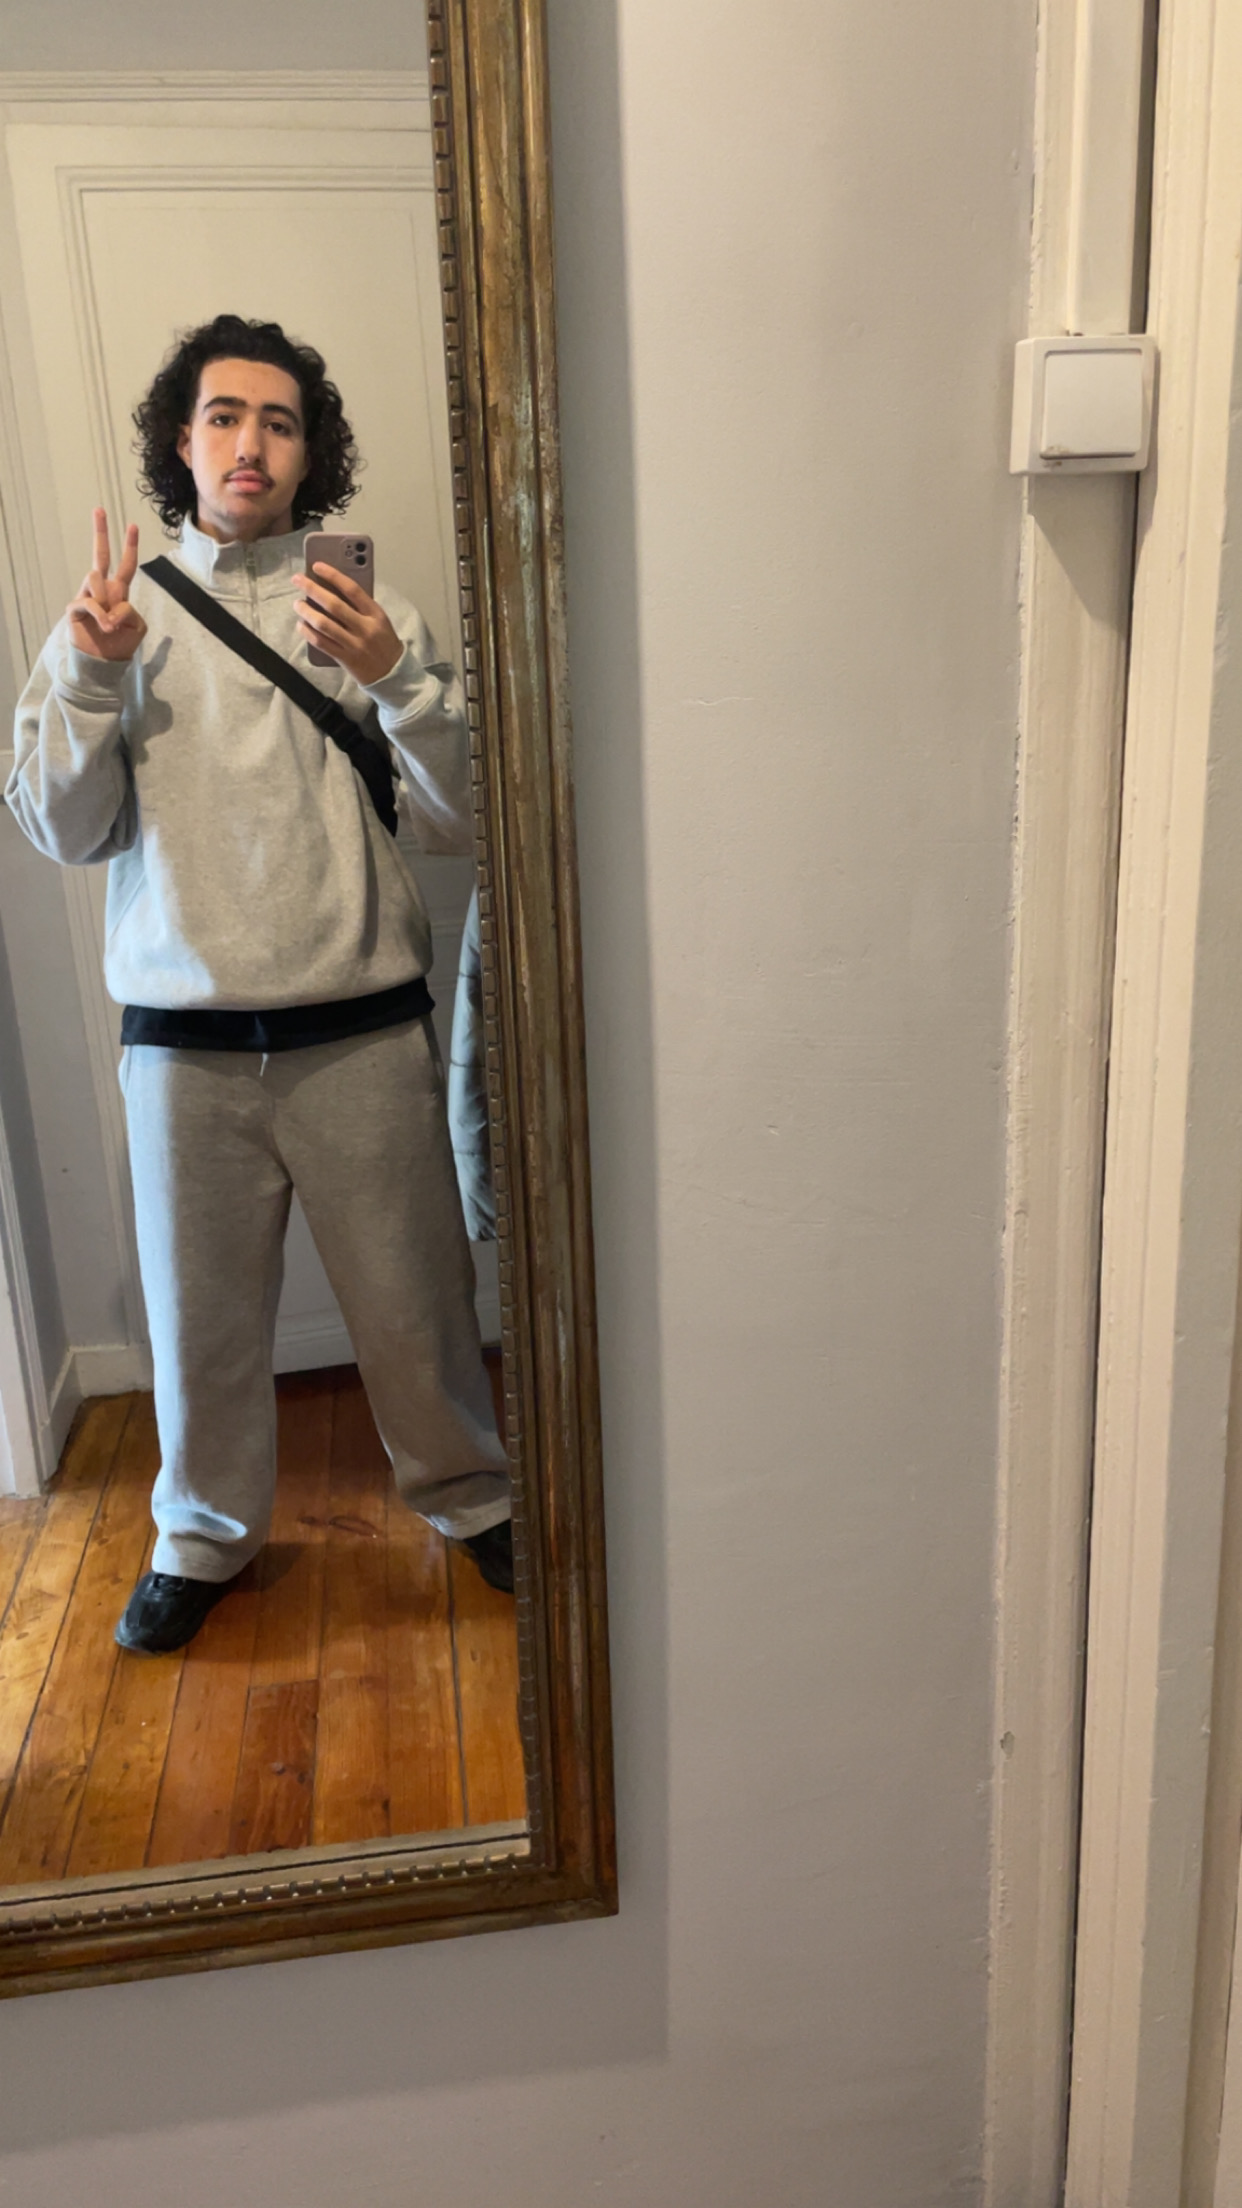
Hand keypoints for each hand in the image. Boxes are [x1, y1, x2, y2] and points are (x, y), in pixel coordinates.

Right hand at [67, 509, 146, 661]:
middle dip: (100, 532)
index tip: (132, 525)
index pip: (126, 565)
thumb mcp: (136, 627)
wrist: (103, 664)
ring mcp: (87, 597)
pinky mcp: (75, 609)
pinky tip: (106, 626)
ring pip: (95, 577)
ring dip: (107, 600)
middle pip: (100, 556)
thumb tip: (113, 607)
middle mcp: (102, 589)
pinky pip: (88, 602)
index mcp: (119, 591)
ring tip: (111, 625)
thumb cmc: (120, 644)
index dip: (130, 546)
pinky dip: (101, 615)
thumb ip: (130, 612)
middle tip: (99, 509)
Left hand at [293, 563, 402, 685]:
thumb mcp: (379, 620)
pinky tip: (301, 625)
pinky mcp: (345, 659)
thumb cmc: (384, 642)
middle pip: (334, 605)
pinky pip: (321, 643)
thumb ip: (361, 607)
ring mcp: (354, 645)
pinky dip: (308, 632)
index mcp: (375, 614)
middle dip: (312, 589)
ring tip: (297, 604)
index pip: (352, 589)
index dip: (333, 575)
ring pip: (324, 624)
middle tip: (297, 580)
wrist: (393, 674)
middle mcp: (365, 628)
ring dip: (306, 612)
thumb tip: (333, 589)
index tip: (317, 566)